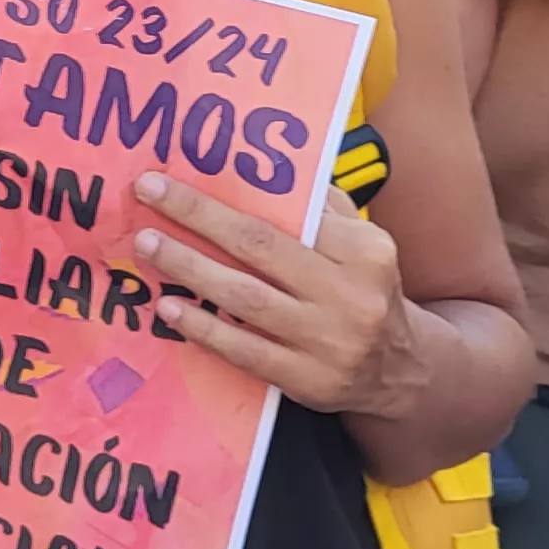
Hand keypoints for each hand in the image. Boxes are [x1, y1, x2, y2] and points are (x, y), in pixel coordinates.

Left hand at [135, 173, 423, 417]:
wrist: (401, 371)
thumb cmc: (364, 292)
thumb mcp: (362, 246)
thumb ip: (321, 208)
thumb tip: (262, 168)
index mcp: (365, 251)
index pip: (291, 214)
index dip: (230, 195)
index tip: (177, 177)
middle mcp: (350, 294)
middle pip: (259, 247)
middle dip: (197, 217)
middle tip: (147, 195)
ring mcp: (329, 341)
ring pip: (245, 298)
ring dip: (189, 269)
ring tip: (148, 246)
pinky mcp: (308, 380)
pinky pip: (244, 350)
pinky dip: (203, 328)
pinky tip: (169, 308)